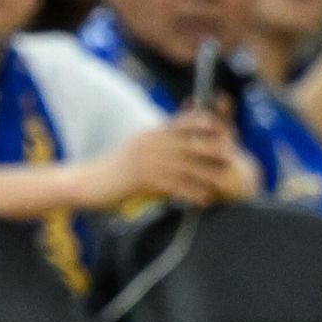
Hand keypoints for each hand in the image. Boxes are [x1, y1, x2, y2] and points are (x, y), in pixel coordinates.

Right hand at [111, 110, 250, 206]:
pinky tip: (204, 199)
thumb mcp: (137, 147)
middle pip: (190, 143)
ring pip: (186, 165)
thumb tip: (178, 142)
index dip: (206, 124)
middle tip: (233, 156)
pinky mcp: (143, 180)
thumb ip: (158, 142)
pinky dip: (192, 193)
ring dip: (208, 173)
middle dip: (213, 148)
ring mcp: (148, 161)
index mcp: (152, 133)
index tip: (224, 131)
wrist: (88, 182)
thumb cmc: (114, 168)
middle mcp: (152, 143)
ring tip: (225, 181)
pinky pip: (174, 186)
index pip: (184, 122)